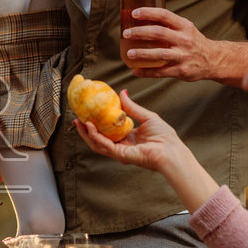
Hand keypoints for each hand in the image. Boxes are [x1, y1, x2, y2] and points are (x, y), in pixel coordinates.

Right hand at [71, 91, 188, 174]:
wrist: (170, 149)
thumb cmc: (164, 136)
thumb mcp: (146, 116)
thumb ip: (131, 107)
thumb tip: (122, 93)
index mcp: (127, 138)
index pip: (107, 131)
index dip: (96, 123)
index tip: (87, 113)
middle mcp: (121, 146)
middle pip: (97, 138)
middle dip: (85, 129)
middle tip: (77, 118)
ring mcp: (119, 151)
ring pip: (96, 143)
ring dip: (86, 133)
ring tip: (78, 122)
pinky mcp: (119, 155)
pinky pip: (103, 145)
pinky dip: (95, 136)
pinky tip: (90, 126)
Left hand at [121, 7, 244, 82]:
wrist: (214, 60)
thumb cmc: (194, 42)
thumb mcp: (186, 29)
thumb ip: (169, 25)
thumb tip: (143, 21)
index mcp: (184, 26)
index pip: (164, 15)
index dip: (148, 13)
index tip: (134, 13)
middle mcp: (184, 40)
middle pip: (159, 33)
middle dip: (140, 32)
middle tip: (126, 33)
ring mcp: (183, 56)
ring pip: (159, 54)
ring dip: (142, 53)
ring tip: (129, 53)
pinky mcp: (181, 70)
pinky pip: (160, 72)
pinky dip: (146, 72)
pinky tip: (136, 71)